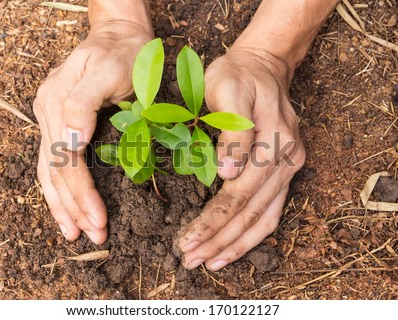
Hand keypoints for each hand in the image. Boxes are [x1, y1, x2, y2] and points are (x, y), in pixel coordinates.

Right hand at [33, 22, 152, 242]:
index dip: (82, 194)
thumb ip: (84, 104)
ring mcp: (50, 119)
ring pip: (49, 172)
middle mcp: (48, 114)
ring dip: (63, 206)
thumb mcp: (107, 70)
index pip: (67, 161)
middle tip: (95, 236)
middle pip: (56, 172)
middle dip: (75, 207)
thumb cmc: (122, 54)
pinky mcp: (60, 124)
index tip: (100, 220)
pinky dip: (59, 189)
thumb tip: (72, 142)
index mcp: (57, 103)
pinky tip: (66, 209)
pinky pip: (53, 163)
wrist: (118, 36)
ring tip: (75, 233)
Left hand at [178, 48, 305, 270]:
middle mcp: (287, 161)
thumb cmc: (238, 75)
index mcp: (273, 142)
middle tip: (189, 260)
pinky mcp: (284, 173)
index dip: (213, 220)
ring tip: (208, 263)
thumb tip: (229, 174)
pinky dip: (252, 235)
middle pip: (250, 212)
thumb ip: (233, 132)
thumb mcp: (227, 89)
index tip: (187, 240)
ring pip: (263, 219)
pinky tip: (232, 249)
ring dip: (235, 245)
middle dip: (218, 240)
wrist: (264, 66)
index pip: (239, 194)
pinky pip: (271, 212)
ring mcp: (289, 169)